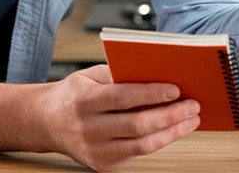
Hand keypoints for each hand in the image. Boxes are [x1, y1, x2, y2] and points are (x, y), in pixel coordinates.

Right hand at [39, 65, 200, 170]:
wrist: (46, 122)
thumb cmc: (74, 94)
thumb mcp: (91, 75)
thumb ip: (120, 75)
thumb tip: (159, 75)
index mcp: (83, 101)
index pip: (122, 97)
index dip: (151, 94)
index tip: (176, 89)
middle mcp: (87, 128)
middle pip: (137, 125)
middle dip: (170, 115)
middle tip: (192, 105)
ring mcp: (94, 151)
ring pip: (141, 145)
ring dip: (172, 132)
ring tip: (190, 119)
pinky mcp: (102, 165)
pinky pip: (137, 154)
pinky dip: (159, 141)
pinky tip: (173, 130)